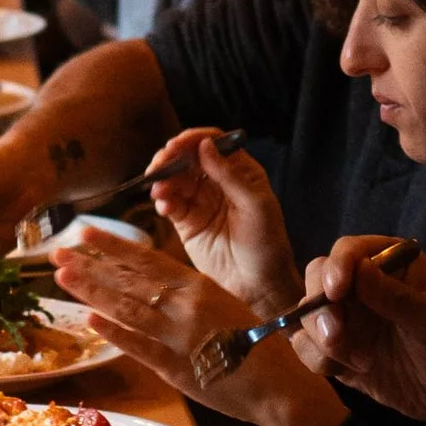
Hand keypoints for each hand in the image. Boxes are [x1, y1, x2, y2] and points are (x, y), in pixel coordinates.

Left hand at [54, 230, 341, 425]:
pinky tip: (91, 321)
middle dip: (91, 265)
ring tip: (63, 277)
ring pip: (129, 309)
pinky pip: (141, 347)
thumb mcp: (221, 304)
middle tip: (57, 252)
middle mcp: (187, 306)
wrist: (281, 386)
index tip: (84, 233)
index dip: (112, 246)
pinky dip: (115, 333)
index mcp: (199, 286)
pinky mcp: (177, 369)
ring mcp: (180, 337)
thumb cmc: (254, 344)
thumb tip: (149, 284)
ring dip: (93, 292)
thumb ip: (185, 295)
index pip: (147, 259)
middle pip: (130, 281)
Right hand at [147, 131, 297, 316]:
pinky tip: (163, 206)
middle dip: (171, 159)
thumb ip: (228, 175)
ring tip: (159, 191)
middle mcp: (218, 182)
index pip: (213, 144)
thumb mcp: (254, 205)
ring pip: (175, 180)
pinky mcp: (186, 222)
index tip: (176, 145)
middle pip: (188, 159)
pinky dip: (163, 201)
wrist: (257, 285)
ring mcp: (200, 202)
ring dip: (163, 181)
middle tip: (159, 165)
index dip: (192, 140)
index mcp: (240, 171)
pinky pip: (170, 204)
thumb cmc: (267, 244)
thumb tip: (205, 144)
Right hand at [298, 237, 425, 425]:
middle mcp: (363, 284)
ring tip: (356, 361)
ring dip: (319, 336)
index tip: (337, 291)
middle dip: (320, 306)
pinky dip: (316, 358)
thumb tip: (360, 268)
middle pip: (318, 276)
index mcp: (392, 263)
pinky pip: (306, 345)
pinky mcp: (336, 349)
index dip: (337, 266)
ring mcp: (348, 316)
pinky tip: (344, 371)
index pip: (350, 250)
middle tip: (336, 336)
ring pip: (307, 312)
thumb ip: (397, 298)